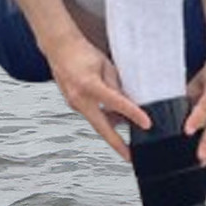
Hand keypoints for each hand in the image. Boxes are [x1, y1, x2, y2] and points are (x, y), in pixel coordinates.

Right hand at [48, 36, 149, 161]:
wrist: (59, 49)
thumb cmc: (83, 53)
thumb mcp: (106, 66)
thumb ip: (117, 85)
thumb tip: (129, 101)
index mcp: (89, 85)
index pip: (117, 103)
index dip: (134, 114)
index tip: (147, 124)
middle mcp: (79, 99)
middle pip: (102, 127)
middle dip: (117, 144)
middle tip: (130, 156)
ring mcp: (74, 103)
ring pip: (98, 121)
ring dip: (113, 129)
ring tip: (132, 133)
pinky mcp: (74, 104)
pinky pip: (93, 114)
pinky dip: (106, 117)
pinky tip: (118, 117)